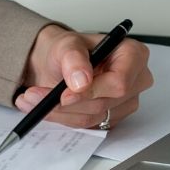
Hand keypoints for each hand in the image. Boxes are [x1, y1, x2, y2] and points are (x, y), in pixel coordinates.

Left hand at [18, 24, 152, 128]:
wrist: (59, 63)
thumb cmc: (69, 50)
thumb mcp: (66, 45)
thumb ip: (74, 59)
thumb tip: (81, 80)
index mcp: (133, 55)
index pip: (120, 82)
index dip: (92, 91)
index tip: (64, 94)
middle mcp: (135, 79)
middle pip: (105, 103)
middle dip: (67, 102)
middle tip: (35, 95)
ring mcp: (126, 101)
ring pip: (93, 117)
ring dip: (59, 111)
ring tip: (34, 98)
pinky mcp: (113, 117)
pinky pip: (87, 125)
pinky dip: (63, 117)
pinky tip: (47, 106)